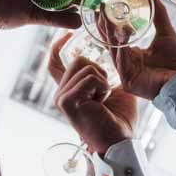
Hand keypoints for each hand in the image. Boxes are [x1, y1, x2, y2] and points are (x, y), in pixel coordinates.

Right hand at [49, 34, 137, 154]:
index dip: (59, 46)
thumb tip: (112, 50)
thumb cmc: (120, 118)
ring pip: (84, 66)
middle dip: (99, 70)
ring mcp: (61, 98)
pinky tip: (101, 102)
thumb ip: (104, 72)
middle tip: (104, 92)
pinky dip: (102, 87)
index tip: (69, 34)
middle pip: (78, 60)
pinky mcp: (66, 102)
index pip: (55, 62)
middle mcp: (61, 93)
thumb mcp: (113, 88)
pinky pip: (89, 78)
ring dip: (103, 81)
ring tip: (103, 100)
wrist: (121, 142)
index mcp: (70, 90)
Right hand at [106, 0, 175, 99]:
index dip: (108, 23)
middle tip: (98, 8)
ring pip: (114, 51)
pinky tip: (121, 34)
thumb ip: (158, 12)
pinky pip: (121, 62)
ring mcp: (126, 73)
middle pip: (111, 43)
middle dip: (104, 26)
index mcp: (134, 54)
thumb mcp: (165, 32)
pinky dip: (121, 47)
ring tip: (105, 17)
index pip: (116, 37)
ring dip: (110, 34)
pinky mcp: (128, 81)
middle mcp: (127, 63)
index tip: (102, 7)